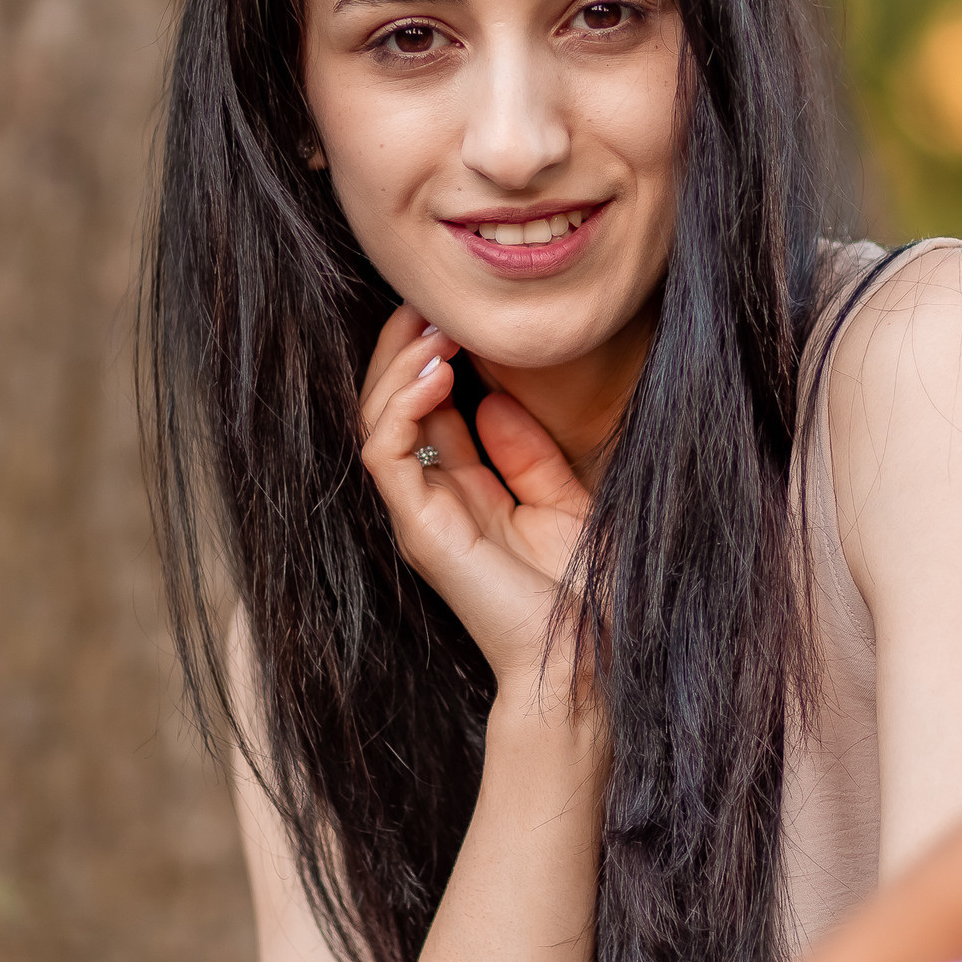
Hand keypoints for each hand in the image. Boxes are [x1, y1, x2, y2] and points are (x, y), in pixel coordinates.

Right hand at [357, 304, 594, 689]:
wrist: (585, 658)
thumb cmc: (582, 592)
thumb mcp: (563, 501)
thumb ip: (527, 452)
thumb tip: (491, 398)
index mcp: (463, 495)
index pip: (426, 411)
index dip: (430, 357)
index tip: (455, 313)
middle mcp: (431, 502)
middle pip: (391, 408)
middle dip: (403, 349)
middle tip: (429, 303)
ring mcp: (420, 516)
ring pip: (376, 422)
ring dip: (398, 366)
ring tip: (433, 328)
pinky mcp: (420, 529)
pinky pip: (385, 452)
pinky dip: (401, 405)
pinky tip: (435, 372)